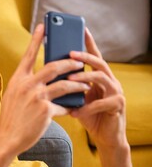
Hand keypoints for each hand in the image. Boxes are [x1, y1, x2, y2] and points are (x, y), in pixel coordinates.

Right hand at [0, 24, 89, 155]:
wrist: (7, 138)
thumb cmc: (10, 118)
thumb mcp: (13, 96)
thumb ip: (25, 85)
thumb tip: (42, 79)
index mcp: (18, 79)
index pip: (28, 55)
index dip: (36, 40)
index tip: (43, 27)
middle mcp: (27, 85)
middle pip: (53, 67)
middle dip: (69, 63)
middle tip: (79, 62)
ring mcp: (37, 97)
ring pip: (64, 85)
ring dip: (77, 84)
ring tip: (85, 84)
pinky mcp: (46, 111)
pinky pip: (63, 106)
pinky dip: (69, 108)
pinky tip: (74, 109)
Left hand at [68, 28, 127, 151]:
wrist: (103, 137)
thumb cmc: (89, 115)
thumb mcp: (77, 98)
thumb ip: (69, 86)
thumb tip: (49, 74)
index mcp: (99, 77)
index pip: (94, 57)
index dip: (89, 44)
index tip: (82, 30)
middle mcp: (110, 81)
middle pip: (99, 62)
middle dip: (85, 56)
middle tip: (70, 53)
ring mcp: (116, 92)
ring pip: (102, 78)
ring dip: (84, 78)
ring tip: (69, 80)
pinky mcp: (117, 106)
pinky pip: (102, 102)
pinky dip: (87, 107)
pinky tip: (75, 112)